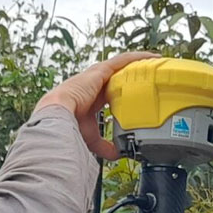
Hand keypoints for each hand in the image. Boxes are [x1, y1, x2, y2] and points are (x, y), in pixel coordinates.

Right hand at [35, 51, 158, 159]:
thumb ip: (104, 145)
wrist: (57, 116)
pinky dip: (136, 58)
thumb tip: (117, 154)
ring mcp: (97, 76)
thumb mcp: (91, 137)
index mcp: (90, 99)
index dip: (123, 91)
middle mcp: (93, 85)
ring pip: (121, 66)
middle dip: (132, 75)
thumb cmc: (67, 126)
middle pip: (118, 76)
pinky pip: (122, 60)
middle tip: (151, 76)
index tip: (137, 93)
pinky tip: (150, 57)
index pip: (110, 92)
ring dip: (138, 63)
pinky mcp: (101, 71)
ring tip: (155, 63)